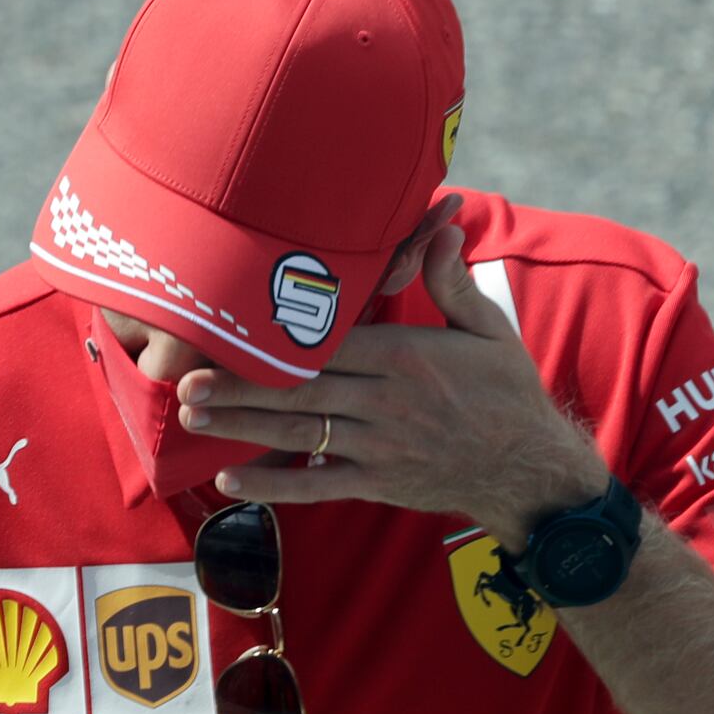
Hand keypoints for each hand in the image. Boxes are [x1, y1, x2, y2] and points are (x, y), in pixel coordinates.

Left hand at [177, 209, 607, 545]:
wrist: (529, 469)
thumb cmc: (506, 392)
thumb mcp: (488, 329)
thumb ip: (452, 282)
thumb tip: (443, 228)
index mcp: (406, 356)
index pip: (331, 342)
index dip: (276, 337)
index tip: (230, 325)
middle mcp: (385, 402)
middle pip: (300, 389)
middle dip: (239, 384)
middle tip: (184, 378)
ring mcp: (378, 446)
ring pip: (298, 434)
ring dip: (240, 426)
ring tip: (191, 414)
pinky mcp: (377, 483)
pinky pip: (316, 485)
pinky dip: (273, 485)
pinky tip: (229, 479)